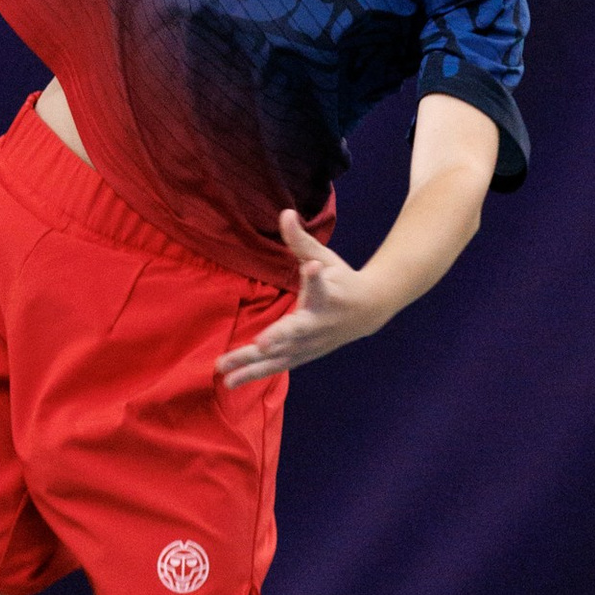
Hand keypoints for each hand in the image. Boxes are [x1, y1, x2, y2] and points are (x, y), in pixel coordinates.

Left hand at [215, 214, 396, 386]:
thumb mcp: (325, 257)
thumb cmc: (342, 280)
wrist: (369, 310)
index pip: (321, 284)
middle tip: (261, 344)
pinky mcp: (304, 355)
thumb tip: (285, 213)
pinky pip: (278, 366)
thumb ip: (301, 241)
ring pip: (282, 356)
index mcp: (328, 294)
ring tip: (225, 375)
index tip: (314, 267)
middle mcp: (319, 322)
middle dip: (280, 338)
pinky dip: (255, 374)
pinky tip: (230, 382)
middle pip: (298, 331)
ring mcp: (312, 343)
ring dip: (253, 366)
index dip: (316, 276)